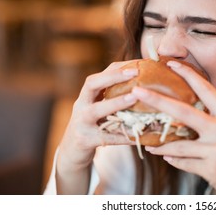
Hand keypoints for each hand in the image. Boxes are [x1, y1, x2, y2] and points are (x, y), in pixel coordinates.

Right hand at [56, 61, 137, 193]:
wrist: (71, 152)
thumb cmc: (92, 126)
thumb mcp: (98, 108)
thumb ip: (113, 97)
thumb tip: (143, 86)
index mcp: (86, 96)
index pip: (100, 75)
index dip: (118, 68)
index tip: (138, 63)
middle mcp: (81, 105)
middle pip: (91, 84)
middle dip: (113, 76)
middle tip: (134, 72)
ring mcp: (81, 123)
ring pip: (95, 110)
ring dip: (115, 102)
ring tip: (134, 97)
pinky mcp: (85, 141)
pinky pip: (107, 138)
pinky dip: (123, 137)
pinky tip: (139, 136)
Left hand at [132, 60, 215, 193]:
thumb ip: (215, 123)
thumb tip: (186, 117)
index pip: (206, 89)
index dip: (188, 74)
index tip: (171, 63)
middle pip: (184, 111)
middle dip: (157, 100)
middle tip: (137, 92)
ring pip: (178, 144)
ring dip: (161, 144)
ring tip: (150, 144)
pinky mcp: (213, 168)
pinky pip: (184, 161)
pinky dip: (174, 160)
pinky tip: (168, 158)